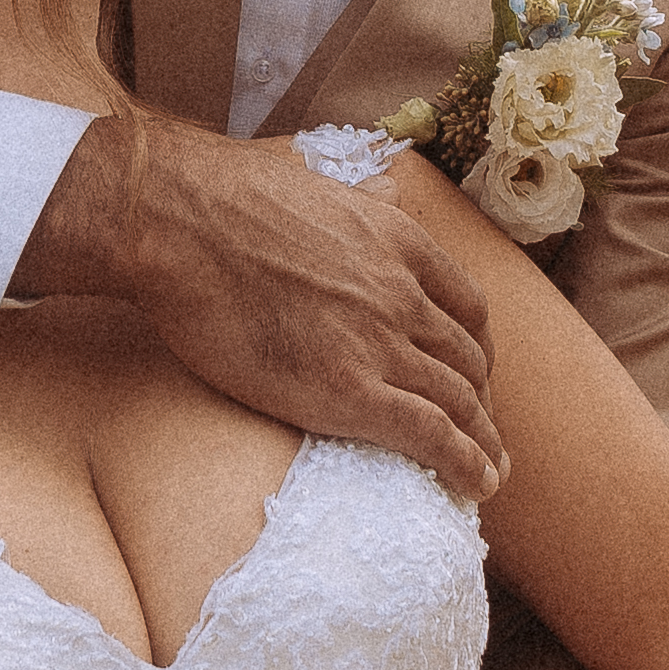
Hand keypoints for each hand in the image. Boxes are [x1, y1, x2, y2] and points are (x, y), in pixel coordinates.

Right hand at [17, 123, 501, 500]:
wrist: (179, 222)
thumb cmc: (225, 200)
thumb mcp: (321, 182)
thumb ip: (362, 198)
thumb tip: (384, 187)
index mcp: (400, 240)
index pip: (468, 307)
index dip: (477, 349)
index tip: (473, 375)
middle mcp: (404, 291)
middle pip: (469, 359)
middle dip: (482, 402)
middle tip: (479, 434)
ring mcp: (381, 341)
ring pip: (461, 402)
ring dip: (483, 443)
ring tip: (489, 474)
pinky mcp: (348, 390)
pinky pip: (431, 435)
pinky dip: (466, 464)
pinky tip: (476, 487)